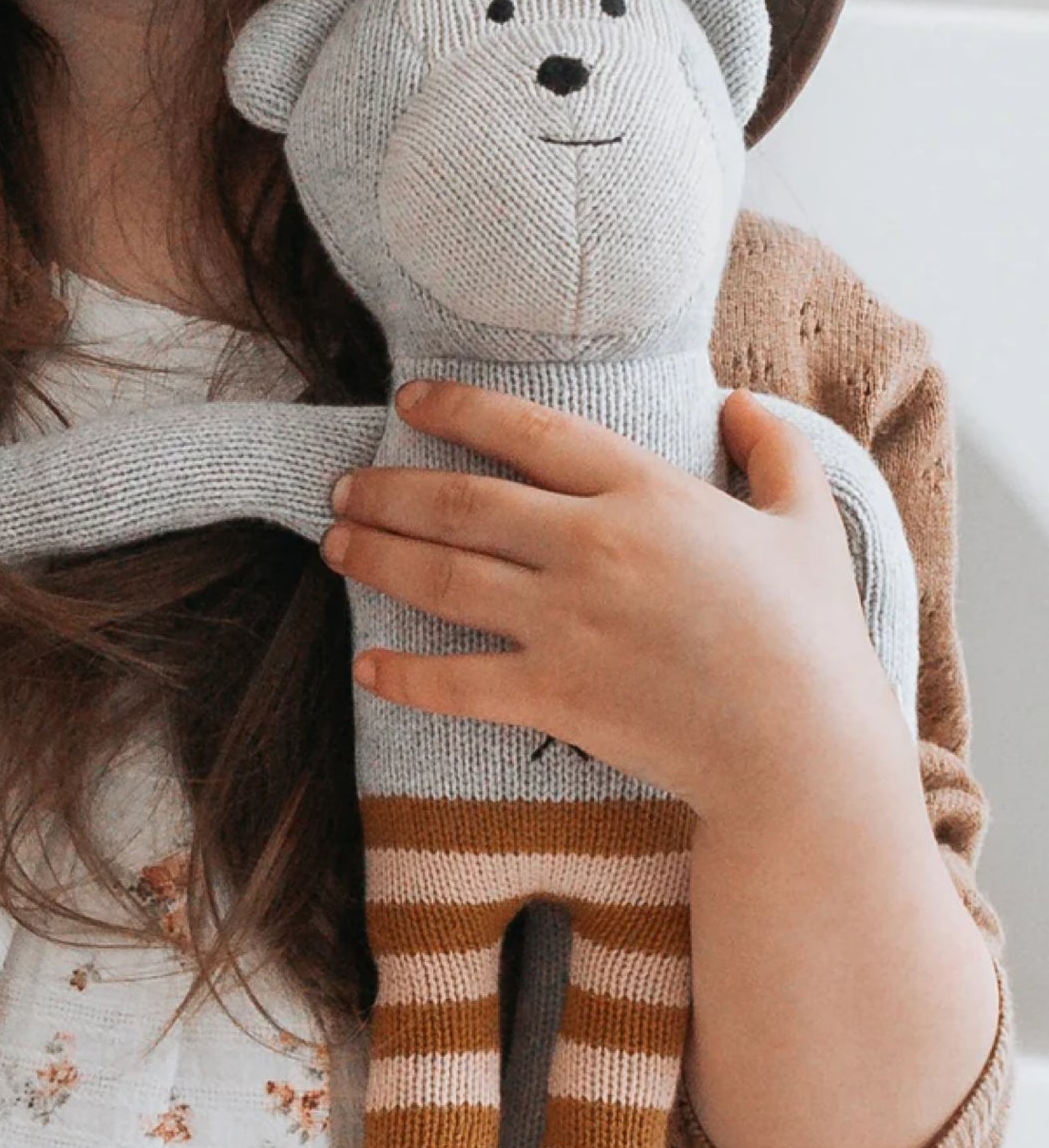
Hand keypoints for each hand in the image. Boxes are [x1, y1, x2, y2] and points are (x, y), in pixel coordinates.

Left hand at [318, 379, 906, 819]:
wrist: (805, 748)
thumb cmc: (813, 637)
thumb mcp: (810, 525)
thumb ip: (777, 451)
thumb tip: (739, 399)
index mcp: (649, 493)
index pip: (531, 431)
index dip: (460, 409)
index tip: (409, 400)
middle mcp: (595, 546)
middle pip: (462, 502)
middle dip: (389, 489)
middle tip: (342, 485)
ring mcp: (569, 621)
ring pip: (443, 577)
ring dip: (376, 557)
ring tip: (333, 544)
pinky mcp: (556, 694)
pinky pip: (456, 681)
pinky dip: (403, 674)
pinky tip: (366, 665)